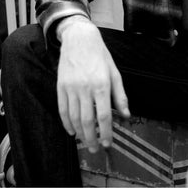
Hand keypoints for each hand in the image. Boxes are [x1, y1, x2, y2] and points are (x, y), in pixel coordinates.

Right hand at [56, 17, 129, 152]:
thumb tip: (126, 115)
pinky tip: (71, 130)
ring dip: (79, 133)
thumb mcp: (115, 73)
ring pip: (74, 117)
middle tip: (95, 149)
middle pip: (88, 121)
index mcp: (101, 85)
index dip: (106, 133)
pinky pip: (62, 108)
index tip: (108, 144)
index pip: (104, 116)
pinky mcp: (61, 86)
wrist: (79, 38)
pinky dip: (66, 122)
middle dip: (92, 138)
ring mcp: (71, 87)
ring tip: (85, 142)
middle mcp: (85, 88)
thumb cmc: (99, 55)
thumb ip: (120, 96)